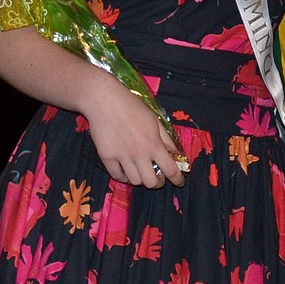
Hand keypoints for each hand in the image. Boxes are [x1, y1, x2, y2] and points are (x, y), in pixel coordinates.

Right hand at [80, 74, 186, 188]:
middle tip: (157, 177)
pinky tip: (126, 170)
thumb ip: (166, 139)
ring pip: (135, 181)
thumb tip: (175, 154)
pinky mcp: (107, 157)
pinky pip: (117, 176)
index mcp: (154, 144)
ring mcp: (122, 156)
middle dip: (157, 182)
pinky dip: (124, 176)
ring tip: (141, 171)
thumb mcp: (155, 120)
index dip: (177, 179)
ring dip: (141, 179)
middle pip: (151, 182)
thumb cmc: (132, 107)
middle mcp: (139, 153)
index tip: (179, 182)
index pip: (170, 169)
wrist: (105, 101)